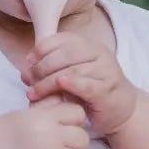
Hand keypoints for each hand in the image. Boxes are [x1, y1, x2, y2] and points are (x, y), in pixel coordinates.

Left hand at [22, 31, 136, 135]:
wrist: (122, 109)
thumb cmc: (92, 90)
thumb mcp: (73, 73)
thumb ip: (54, 67)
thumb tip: (27, 67)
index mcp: (90, 45)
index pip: (63, 39)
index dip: (43, 48)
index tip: (29, 61)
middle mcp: (100, 54)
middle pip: (66, 54)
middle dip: (42, 66)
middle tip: (27, 80)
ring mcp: (106, 71)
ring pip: (73, 71)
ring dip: (48, 81)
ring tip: (33, 92)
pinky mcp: (108, 90)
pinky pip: (88, 85)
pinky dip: (72, 83)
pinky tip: (59, 84)